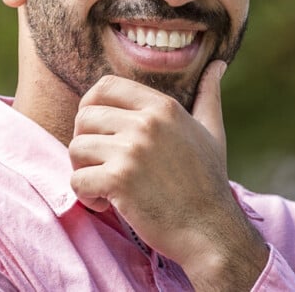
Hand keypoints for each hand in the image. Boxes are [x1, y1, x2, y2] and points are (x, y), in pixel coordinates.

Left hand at [69, 60, 267, 288]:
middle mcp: (146, 122)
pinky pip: (77, 180)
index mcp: (163, 106)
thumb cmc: (209, 180)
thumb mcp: (212, 130)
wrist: (210, 229)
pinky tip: (105, 203)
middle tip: (99, 161)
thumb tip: (218, 64)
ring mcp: (132, 150)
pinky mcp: (119, 180)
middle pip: (85, 116)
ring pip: (76, 147)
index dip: (91, 104)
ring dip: (82, 169)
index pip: (106, 85)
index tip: (97, 128)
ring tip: (102, 183)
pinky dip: (84, 195)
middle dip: (85, 140)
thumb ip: (208, 94)